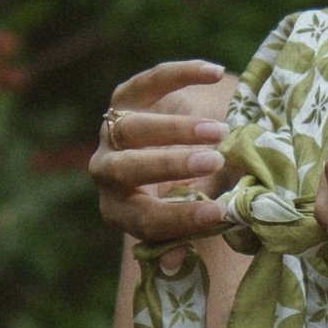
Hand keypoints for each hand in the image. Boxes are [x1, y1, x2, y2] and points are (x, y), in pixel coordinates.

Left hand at [88, 58, 239, 262]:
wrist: (178, 146)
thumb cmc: (190, 191)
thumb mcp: (193, 210)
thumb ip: (195, 224)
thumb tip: (187, 256)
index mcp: (121, 211)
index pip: (146, 220)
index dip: (181, 218)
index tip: (219, 214)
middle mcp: (106, 173)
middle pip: (128, 169)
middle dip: (170, 165)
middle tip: (213, 160)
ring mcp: (110, 132)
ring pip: (133, 128)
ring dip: (176, 128)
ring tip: (220, 130)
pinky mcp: (124, 96)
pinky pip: (148, 82)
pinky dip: (181, 75)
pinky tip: (213, 72)